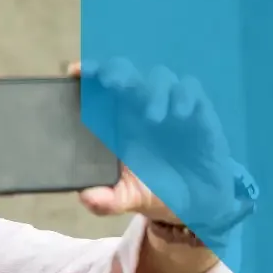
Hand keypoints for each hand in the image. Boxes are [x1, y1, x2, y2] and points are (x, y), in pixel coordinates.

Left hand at [69, 59, 239, 232]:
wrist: (194, 201)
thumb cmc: (154, 191)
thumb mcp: (128, 199)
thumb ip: (106, 200)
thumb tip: (87, 197)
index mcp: (113, 123)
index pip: (97, 91)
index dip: (87, 76)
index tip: (76, 72)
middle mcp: (137, 108)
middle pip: (125, 74)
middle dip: (117, 70)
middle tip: (111, 81)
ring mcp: (167, 106)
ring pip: (158, 77)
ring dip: (154, 90)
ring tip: (153, 117)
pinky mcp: (196, 111)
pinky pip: (190, 88)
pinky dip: (184, 95)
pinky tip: (180, 113)